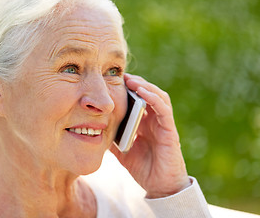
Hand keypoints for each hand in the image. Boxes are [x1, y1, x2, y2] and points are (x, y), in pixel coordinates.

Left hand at [110, 73, 190, 197]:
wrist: (159, 186)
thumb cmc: (142, 167)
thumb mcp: (121, 150)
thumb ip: (112, 138)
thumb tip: (92, 129)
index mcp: (144, 123)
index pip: (138, 99)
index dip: (128, 88)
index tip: (113, 80)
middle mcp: (155, 120)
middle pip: (148, 94)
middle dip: (135, 83)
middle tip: (121, 75)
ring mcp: (163, 124)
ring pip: (158, 97)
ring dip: (145, 86)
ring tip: (131, 80)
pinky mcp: (170, 131)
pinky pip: (164, 110)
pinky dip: (154, 99)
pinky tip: (142, 92)